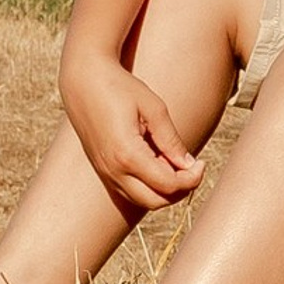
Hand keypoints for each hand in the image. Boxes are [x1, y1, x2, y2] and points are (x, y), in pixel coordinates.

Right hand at [62, 53, 206, 212]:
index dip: (192, 178)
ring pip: (142, 200)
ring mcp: (104, 172)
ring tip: (172, 160)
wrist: (83, 81)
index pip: (168, 185)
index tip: (201, 162)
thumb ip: (171, 140)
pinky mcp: (102, 169)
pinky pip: (129, 190)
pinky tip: (156, 161)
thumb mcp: (154, 108)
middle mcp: (112, 170)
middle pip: (156, 201)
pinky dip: (148, 184)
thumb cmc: (120, 88)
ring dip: (163, 189)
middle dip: (180, 190)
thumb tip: (188, 165)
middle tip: (192, 168)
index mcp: (127, 154)